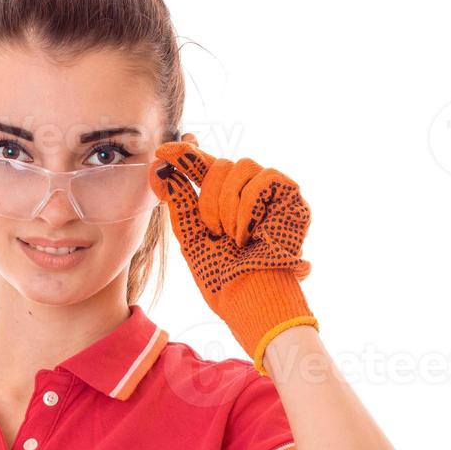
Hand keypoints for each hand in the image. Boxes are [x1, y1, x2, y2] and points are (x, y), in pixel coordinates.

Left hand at [149, 140, 318, 372]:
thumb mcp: (192, 238)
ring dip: (228, 204)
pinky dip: (250, 205)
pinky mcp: (291, 196)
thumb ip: (178, 203)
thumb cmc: (223, 277)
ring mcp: (269, 193)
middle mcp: (245, 193)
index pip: (202, 167)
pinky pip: (265, 178)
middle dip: (209, 198)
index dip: (184, 155)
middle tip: (214, 230)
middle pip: (219, 164)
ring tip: (234, 236)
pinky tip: (250, 233)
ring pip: (240, 167)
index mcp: (221, 202)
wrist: (250, 299)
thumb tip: (159, 171)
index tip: (162, 150)